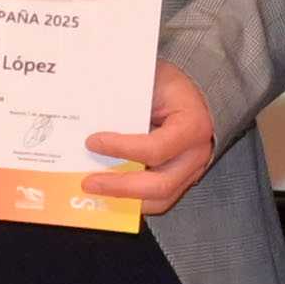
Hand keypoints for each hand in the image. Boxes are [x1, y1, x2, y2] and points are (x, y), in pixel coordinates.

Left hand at [90, 65, 224, 217]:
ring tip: (95, 192)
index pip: (156, 148)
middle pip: (160, 184)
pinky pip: (157, 200)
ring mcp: (191, 172)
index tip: (93, 142)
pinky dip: (132, 201)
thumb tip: (90, 114)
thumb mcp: (151, 82)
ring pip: (159, 200)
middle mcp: (196, 155)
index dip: (122, 149)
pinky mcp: (181, 182)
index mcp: (192, 126)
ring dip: (124, 200)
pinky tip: (108, 194)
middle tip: (88, 182)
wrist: (196, 97)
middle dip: (120, 187)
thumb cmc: (172, 87)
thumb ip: (127, 99)